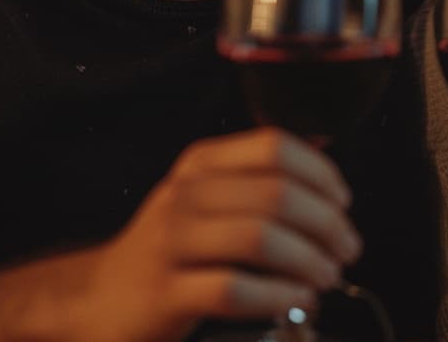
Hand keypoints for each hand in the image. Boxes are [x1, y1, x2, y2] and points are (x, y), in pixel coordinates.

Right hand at [77, 127, 362, 341]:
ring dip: (308, 260)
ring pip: (259, 237)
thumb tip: (328, 180)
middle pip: (276, 194)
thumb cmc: (173, 251)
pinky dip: (277, 294)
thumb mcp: (205, 200)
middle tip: (345, 250)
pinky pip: (233, 288)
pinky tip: (296, 301)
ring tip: (325, 277)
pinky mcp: (165, 294)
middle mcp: (185, 194)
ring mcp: (171, 243)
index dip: (320, 174)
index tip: (342, 203)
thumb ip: (256, 184)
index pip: (274, 147)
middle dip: (326, 224)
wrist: (101, 299)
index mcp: (201, 164)